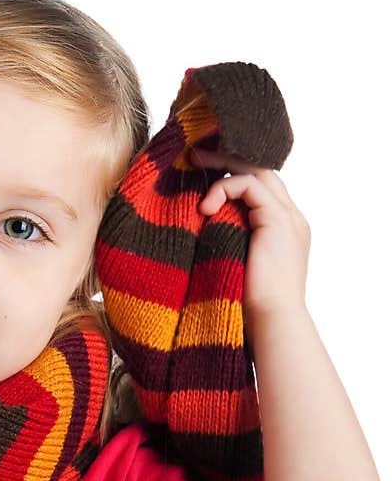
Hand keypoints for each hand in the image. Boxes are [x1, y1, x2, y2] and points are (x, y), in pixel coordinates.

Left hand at [189, 148, 311, 324]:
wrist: (269, 325)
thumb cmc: (241, 302)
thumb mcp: (227, 260)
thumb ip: (220, 236)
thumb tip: (191, 223)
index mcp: (279, 228)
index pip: (258, 184)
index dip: (229, 172)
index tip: (197, 168)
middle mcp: (288, 219)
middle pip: (260, 170)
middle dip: (225, 158)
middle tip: (192, 155)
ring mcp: (288, 219)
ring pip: (257, 171)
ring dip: (221, 167)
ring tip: (192, 167)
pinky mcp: (280, 222)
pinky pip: (250, 186)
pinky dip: (224, 189)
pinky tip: (205, 208)